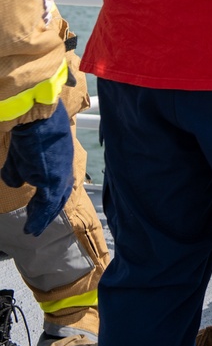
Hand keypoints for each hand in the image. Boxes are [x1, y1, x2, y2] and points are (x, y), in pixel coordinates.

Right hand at [1, 101, 73, 235]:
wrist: (36, 116)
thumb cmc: (29, 129)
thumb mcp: (20, 154)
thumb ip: (18, 170)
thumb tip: (15, 182)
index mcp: (60, 160)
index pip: (57, 184)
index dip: (49, 198)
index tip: (39, 209)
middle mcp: (63, 168)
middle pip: (59, 194)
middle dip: (48, 210)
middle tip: (37, 224)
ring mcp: (60, 173)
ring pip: (54, 201)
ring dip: (42, 217)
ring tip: (33, 229)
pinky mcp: (53, 178)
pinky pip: (47, 202)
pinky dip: (40, 216)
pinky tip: (32, 226)